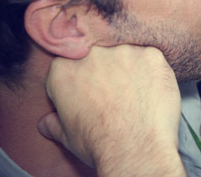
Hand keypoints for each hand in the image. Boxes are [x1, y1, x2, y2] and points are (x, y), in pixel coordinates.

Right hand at [38, 45, 185, 176]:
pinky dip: (153, 73)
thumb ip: (55, 123)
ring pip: (128, 55)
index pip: (71, 65)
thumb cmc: (100, 144)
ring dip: (132, 70)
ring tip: (137, 97)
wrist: (136, 148)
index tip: (94, 94)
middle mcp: (92, 53)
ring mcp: (123, 51)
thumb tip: (46, 123)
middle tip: (118, 96)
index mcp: (63, 69)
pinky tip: (151, 92)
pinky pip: (152, 58)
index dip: (84, 80)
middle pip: (100, 55)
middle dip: (108, 71)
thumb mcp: (68, 136)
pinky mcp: (151, 54)